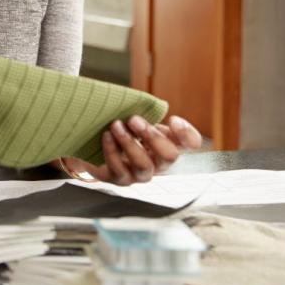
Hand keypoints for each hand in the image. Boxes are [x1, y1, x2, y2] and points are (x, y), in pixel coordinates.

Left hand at [61, 115, 201, 184]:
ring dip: (130, 143)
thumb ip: (145, 112)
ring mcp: (140, 174)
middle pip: (170, 156)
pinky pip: (119, 170)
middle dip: (152, 136)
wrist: (93, 144)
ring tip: (116, 125)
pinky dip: (112, 151)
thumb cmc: (120, 126)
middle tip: (134, 119)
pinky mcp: (121, 179)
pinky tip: (106, 136)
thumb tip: (145, 105)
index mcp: (167, 142)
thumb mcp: (135, 117)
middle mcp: (159, 162)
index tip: (172, 119)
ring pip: (144, 165)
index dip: (187, 134)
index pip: (191, 143)